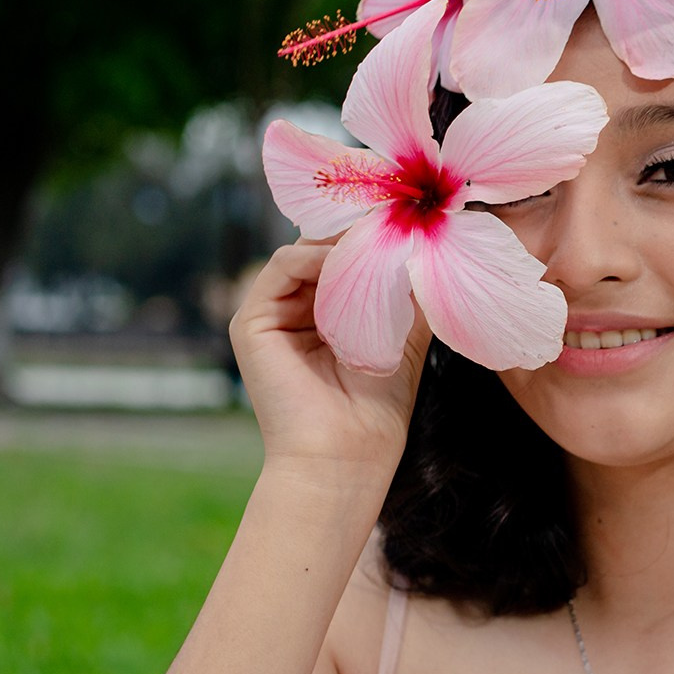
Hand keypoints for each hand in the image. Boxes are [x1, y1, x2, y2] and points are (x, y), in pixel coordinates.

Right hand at [228, 238, 433, 482]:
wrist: (346, 454)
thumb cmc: (378, 406)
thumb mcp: (403, 335)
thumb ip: (407, 290)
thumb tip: (423, 244)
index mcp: (329, 318)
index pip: (346, 262)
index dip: (373, 240)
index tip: (409, 223)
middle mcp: (297, 314)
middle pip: (324, 252)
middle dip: (358, 234)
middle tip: (396, 219)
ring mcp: (273, 317)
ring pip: (304, 253)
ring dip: (341, 244)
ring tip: (376, 242)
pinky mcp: (250, 324)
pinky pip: (281, 267)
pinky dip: (313, 255)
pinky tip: (346, 262)